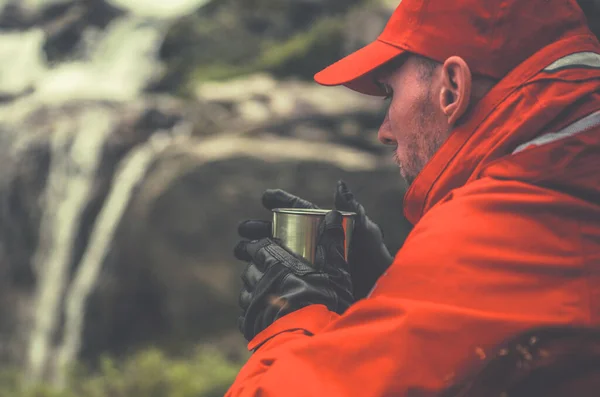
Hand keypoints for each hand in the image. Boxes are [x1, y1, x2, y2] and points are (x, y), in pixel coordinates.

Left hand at [234, 211, 352, 341]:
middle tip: (264, 271)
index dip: (259, 246)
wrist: (309, 337)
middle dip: (255, 268)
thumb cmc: (324, 302)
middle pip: (251, 269)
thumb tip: (332, 214)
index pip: (259, 247)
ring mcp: (253, 304)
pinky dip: (252, 314)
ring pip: (247, 292)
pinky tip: (262, 315)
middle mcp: (260, 281)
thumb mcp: (334, 270)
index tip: (262, 247)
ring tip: (264, 294)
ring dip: (253, 291)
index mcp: (276, 263)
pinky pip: (246, 316)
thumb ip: (331, 243)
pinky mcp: (251, 325)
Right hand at [238, 181, 392, 298]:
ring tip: (241, 252)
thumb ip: (352, 210)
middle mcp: (308, 247)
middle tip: (244, 231)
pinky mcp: (298, 287)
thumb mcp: (365, 234)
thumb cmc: (374, 262)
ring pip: (269, 257)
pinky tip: (247, 279)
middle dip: (257, 231)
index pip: (297, 210)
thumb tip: (339, 185)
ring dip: (252, 254)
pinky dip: (257, 279)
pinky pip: (272, 281)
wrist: (375, 298)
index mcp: (321, 229)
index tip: (266, 197)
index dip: (280, 201)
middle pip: (276, 234)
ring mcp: (301, 267)